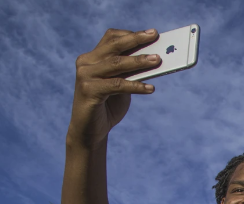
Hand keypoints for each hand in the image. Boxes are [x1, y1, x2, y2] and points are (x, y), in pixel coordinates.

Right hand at [68, 29, 161, 147]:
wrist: (90, 131)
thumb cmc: (108, 106)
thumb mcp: (121, 85)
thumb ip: (130, 72)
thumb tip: (154, 60)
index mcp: (92, 58)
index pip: (111, 39)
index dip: (131, 35)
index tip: (151, 33)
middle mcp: (86, 63)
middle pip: (114, 47)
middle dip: (136, 40)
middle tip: (155, 36)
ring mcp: (85, 76)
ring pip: (116, 64)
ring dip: (139, 61)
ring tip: (158, 60)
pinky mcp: (89, 90)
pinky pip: (117, 85)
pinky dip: (136, 86)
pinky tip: (150, 89)